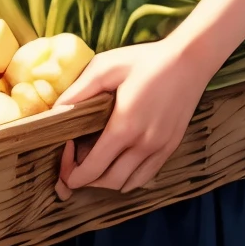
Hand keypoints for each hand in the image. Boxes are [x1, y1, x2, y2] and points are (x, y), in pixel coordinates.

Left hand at [54, 38, 210, 196]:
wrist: (189, 60)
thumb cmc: (145, 60)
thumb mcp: (105, 67)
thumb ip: (78, 91)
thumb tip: (55, 112)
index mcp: (125, 127)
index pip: (92, 170)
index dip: (71, 172)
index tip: (65, 152)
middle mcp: (144, 145)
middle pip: (108, 182)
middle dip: (85, 179)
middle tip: (75, 160)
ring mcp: (160, 148)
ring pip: (128, 184)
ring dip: (107, 180)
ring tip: (97, 161)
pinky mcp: (171, 147)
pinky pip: (146, 177)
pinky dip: (128, 177)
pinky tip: (120, 160)